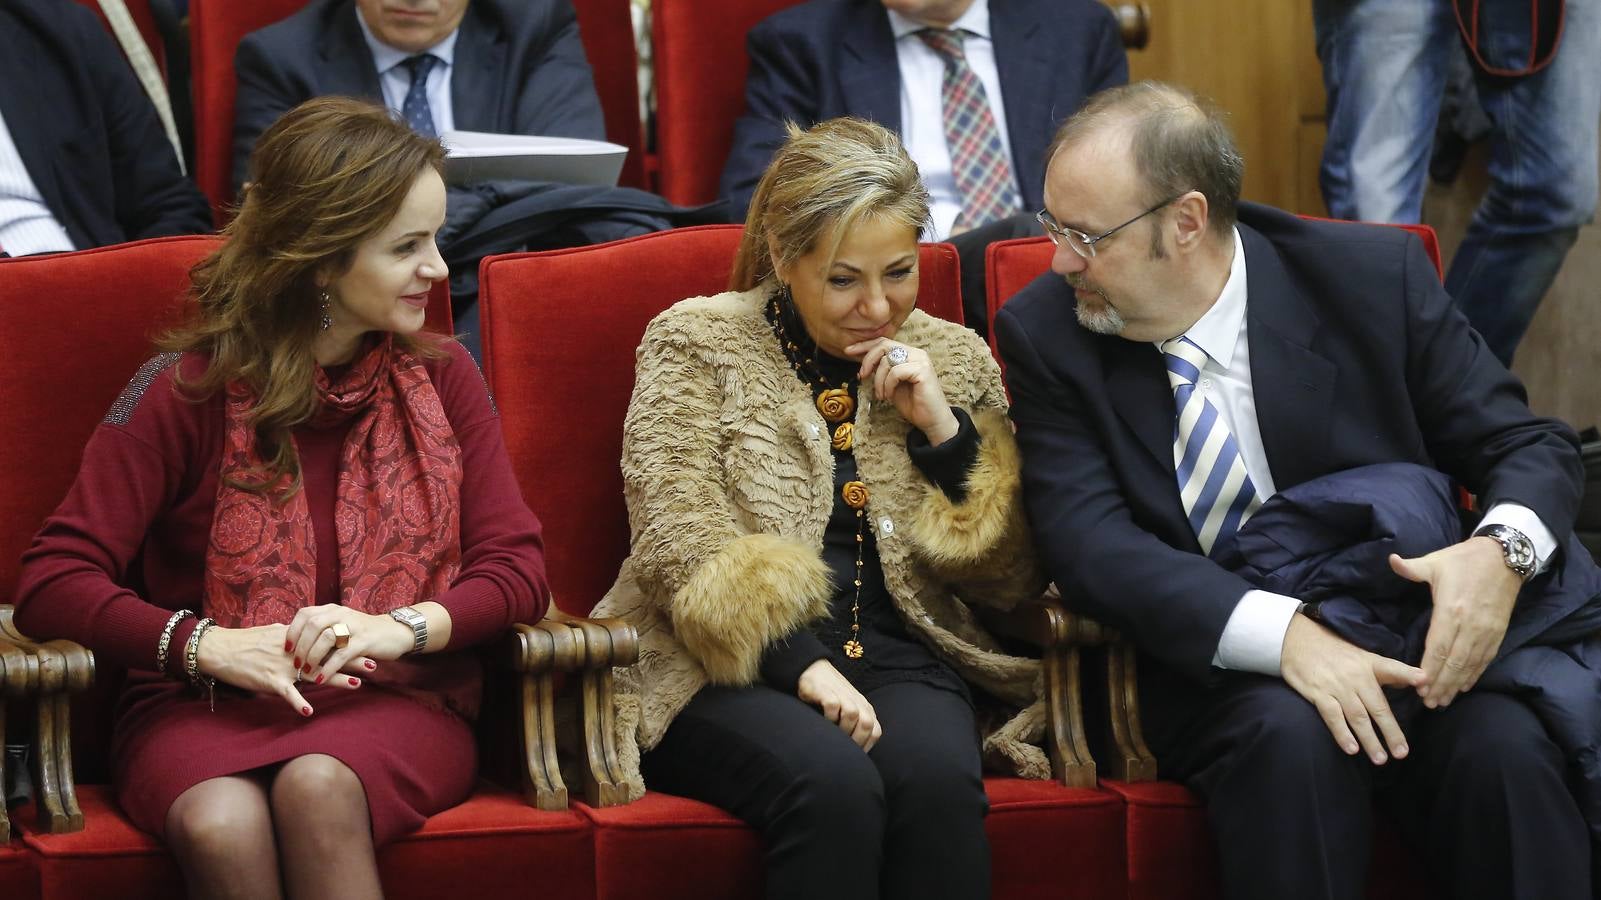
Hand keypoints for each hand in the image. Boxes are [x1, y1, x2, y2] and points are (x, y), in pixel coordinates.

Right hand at [194, 623, 366, 717]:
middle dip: (351, 660)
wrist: (220, 649)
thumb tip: (309, 634)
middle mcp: (293, 651)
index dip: (347, 644)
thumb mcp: (274, 633)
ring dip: (335, 679)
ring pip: (313, 673)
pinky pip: (286, 693)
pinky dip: (297, 702)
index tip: (367, 644)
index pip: (326, 640)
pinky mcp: (269, 680)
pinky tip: (309, 711)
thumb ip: (294, 636)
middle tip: (373, 664)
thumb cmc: (246, 642)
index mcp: (296, 639)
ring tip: (356, 684)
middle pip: (327, 655)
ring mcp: (282, 666)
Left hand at [286, 605, 415, 689]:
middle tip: (295, 663)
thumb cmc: (363, 633)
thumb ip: (322, 630)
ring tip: (306, 672)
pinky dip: (328, 668)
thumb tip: (297, 643)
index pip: (305, 614)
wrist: (395, 633)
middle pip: (312, 625)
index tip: (286, 648)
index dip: (292, 631)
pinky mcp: (364, 641)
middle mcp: (341, 614)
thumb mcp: (342, 625)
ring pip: (326, 639)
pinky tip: (321, 679)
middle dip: (300, 647)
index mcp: (333, 609)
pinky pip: (341, 655)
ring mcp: (354, 626)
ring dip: (313, 657)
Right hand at [796, 659, 881, 750]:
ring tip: (832, 733)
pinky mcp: (826, 691)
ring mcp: (843, 695)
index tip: (854, 755)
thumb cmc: (832, 696)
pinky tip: (823, 721)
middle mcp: (857, 701)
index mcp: (865, 708)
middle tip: (842, 749)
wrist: (815, 670)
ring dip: (842, 728)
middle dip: (855, 740)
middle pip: (866, 724)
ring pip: (852, 715)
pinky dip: (829, 716)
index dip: (866, 746)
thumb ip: (856, 726)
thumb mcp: (849, 710)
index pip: (875, 731)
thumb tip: (856, 753)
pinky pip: (832, 706)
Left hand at [846, 338, 958, 444]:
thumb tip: (863, 363)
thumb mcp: (890, 384)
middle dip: (867, 359)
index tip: (848, 352)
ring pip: (887, 360)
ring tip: (881, 395)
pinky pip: (895, 371)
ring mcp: (920, 360)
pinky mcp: (922, 371)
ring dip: (878, 379)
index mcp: (909, 354)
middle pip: (884, 345)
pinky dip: (887, 385)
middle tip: (861, 376)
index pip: (884, 342)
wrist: (931, 421)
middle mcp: (916, 353)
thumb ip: (881, 371)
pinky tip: (889, 396)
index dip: (865, 346)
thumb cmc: (913, 404)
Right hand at [1279, 614, 1426, 763]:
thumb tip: (1420, 680)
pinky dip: (1342, 733)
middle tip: (1401, 753)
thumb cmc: (1334, 650)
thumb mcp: (1363, 655)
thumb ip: (1389, 671)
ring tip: (1380, 759)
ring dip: (1369, 739)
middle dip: (1391, 732)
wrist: (1297, 640)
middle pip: (1377, 707)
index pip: (1392, 669)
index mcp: (1369, 664)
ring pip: (1357, 716)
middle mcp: (1356, 676)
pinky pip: (1332, 716)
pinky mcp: (1318, 693)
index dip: (1408, 675)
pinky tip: (1351, 748)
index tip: (1425, 682)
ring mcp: (1337, 686)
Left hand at [1390, 536, 1520, 708]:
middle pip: (1453, 662)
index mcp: (1451, 610)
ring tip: (1442, 700)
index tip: (1419, 687)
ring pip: (1470, 665)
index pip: (1438, 647)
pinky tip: (1464, 687)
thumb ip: (1412, 567)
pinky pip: (1485, 659)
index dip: (1429, 670)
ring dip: (1456, 685)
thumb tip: (1391, 559)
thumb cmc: (1465, 559)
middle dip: (1440, 684)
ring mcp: (1486, 631)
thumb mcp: (1436, 560)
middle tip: (1428, 702)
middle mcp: (1470, 625)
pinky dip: (1474, 675)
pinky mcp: (1498, 632)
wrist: (1506, 556)